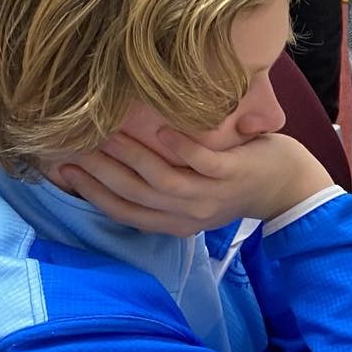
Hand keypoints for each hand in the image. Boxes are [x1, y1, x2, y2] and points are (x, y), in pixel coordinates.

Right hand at [53, 129, 330, 234]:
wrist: (286, 184)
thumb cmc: (231, 181)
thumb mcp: (192, 196)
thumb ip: (158, 189)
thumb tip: (109, 165)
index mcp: (175, 223)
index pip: (124, 212)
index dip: (91, 193)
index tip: (64, 170)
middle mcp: (190, 214)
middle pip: (135, 196)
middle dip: (100, 172)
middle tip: (74, 146)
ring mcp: (213, 194)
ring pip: (162, 181)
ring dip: (131, 157)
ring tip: (108, 133)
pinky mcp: (233, 173)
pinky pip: (201, 162)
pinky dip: (179, 146)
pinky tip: (160, 128)